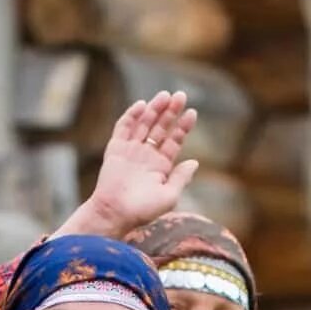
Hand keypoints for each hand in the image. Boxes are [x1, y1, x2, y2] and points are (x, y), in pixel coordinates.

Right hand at [61, 92, 200, 238]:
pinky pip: (123, 128)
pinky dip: (131, 116)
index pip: (174, 140)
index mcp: (161, 166)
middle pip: (160, 128)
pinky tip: (142, 105)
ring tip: (165, 96)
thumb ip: (181, 178)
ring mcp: (130, 151)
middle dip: (170, 112)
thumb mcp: (169, 196)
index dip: (183, 126)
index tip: (192, 112)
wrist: (115, 213)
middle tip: (180, 96)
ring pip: (144, 124)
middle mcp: (146, 156)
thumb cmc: (142, 211)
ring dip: (154, 109)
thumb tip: (195, 162)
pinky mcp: (115, 149)